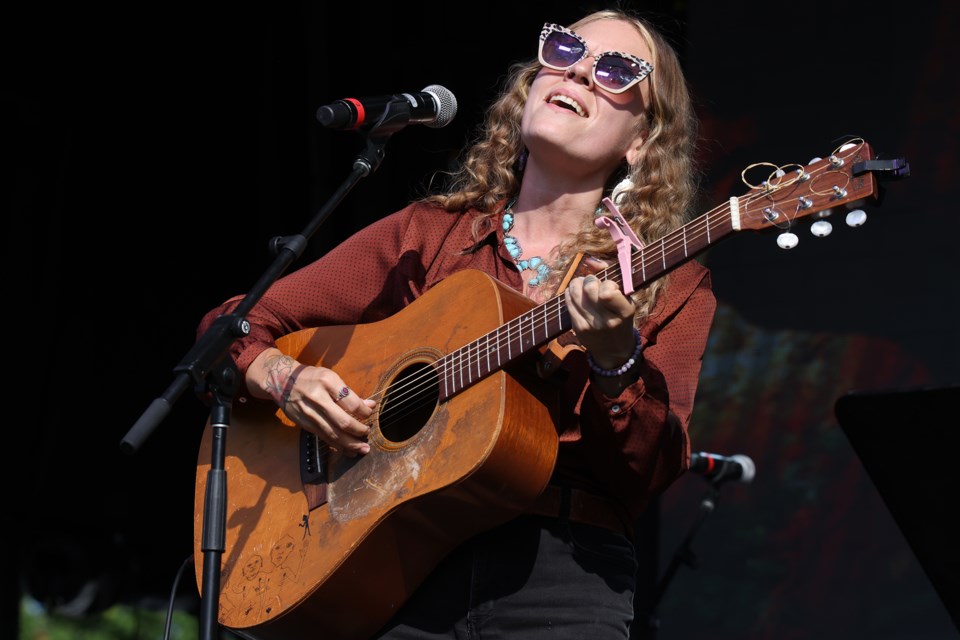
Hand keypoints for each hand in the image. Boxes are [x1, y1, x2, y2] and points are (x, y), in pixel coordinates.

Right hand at [252, 350, 375, 456]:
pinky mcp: (304, 424)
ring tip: (362, 449)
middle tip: (367, 434)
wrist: (282, 381)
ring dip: (350, 444)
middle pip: (343, 422)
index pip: (352, 402)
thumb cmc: (311, 378)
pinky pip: (324, 437)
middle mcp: (318, 398)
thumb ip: (349, 393)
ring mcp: (309, 413)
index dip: (365, 412)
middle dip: (359, 432)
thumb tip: (370, 405)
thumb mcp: (330, 377)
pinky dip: (337, 446)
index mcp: (328, 382)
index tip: (370, 414)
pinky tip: (347, 450)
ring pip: (333, 434)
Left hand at [564, 274, 636, 368]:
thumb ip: (612, 278)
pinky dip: (570, 293)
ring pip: (575, 293)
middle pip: (589, 289)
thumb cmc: (621, 319)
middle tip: (592, 282)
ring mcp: (590, 325)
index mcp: (624, 312)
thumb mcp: (626, 301)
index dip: (607, 283)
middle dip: (590, 279)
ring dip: (577, 283)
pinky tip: (575, 293)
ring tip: (582, 284)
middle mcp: (607, 321)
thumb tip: (590, 260)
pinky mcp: (578, 328)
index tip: (609, 286)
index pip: (608, 292)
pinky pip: (568, 302)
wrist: (614, 351)